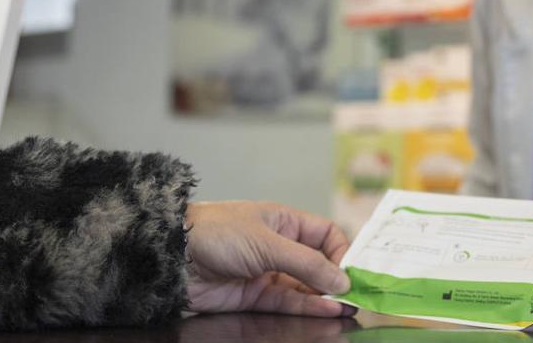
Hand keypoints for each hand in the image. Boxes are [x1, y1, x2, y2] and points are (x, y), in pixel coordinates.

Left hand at [185, 200, 353, 316]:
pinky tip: (327, 311)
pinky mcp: (254, 296)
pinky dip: (309, 308)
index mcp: (283, 222)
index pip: (325, 235)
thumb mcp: (267, 243)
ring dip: (326, 297)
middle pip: (318, 264)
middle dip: (337, 278)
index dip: (342, 251)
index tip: (354, 269)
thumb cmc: (217, 233)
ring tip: (348, 307)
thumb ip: (306, 263)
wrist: (173, 256)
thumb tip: (343, 280)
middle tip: (359, 294)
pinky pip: (288, 303)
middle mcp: (279, 247)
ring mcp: (267, 273)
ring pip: (305, 288)